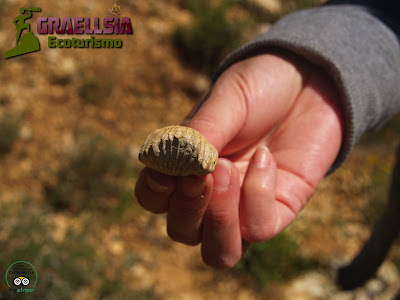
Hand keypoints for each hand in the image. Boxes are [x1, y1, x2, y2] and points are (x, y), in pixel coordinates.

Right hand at [135, 54, 342, 267]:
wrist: (310, 79)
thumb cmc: (260, 87)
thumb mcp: (226, 102)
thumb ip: (201, 133)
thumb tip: (174, 164)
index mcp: (189, 167)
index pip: (155, 199)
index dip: (154, 191)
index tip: (167, 167)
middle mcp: (213, 195)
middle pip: (183, 232)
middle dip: (189, 207)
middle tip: (205, 171)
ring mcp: (245, 207)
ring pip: (220, 252)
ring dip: (218, 221)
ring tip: (229, 172)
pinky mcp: (280, 210)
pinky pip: (260, 228)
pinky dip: (257, 196)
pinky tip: (265, 157)